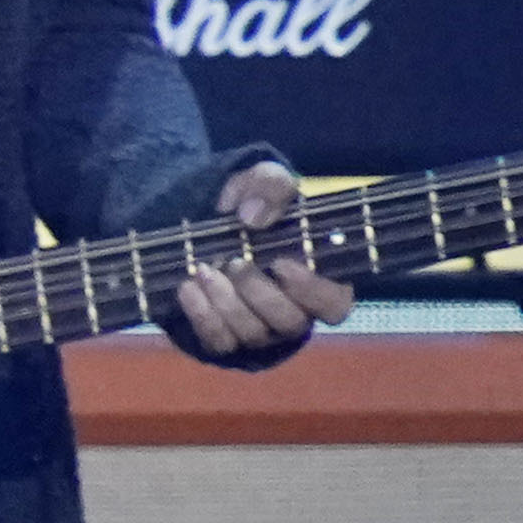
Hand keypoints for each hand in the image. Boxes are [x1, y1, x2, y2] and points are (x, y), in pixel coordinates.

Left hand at [166, 165, 353, 367]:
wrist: (209, 222)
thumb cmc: (256, 204)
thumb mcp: (266, 182)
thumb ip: (271, 186)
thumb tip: (253, 217)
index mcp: (320, 282)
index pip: (335, 305)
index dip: (312, 291)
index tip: (281, 263)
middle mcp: (295, 313)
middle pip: (288, 321)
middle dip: (258, 293)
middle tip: (234, 262)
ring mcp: (261, 330)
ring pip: (252, 333)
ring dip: (225, 302)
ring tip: (204, 270)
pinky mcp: (227, 338)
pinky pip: (219, 341)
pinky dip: (202, 315)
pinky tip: (188, 287)